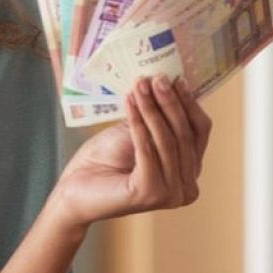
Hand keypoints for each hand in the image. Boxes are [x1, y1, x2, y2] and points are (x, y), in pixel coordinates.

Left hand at [52, 76, 212, 229]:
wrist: (74, 189)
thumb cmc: (105, 161)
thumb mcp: (137, 132)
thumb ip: (157, 116)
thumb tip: (169, 81)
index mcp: (189, 173)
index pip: (198, 132)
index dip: (189, 104)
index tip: (176, 78)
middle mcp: (187, 188)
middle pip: (184, 135)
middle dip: (169, 102)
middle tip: (156, 78)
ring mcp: (171, 194)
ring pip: (167, 141)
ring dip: (152, 109)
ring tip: (139, 86)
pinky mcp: (151, 193)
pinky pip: (147, 149)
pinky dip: (138, 124)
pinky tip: (130, 103)